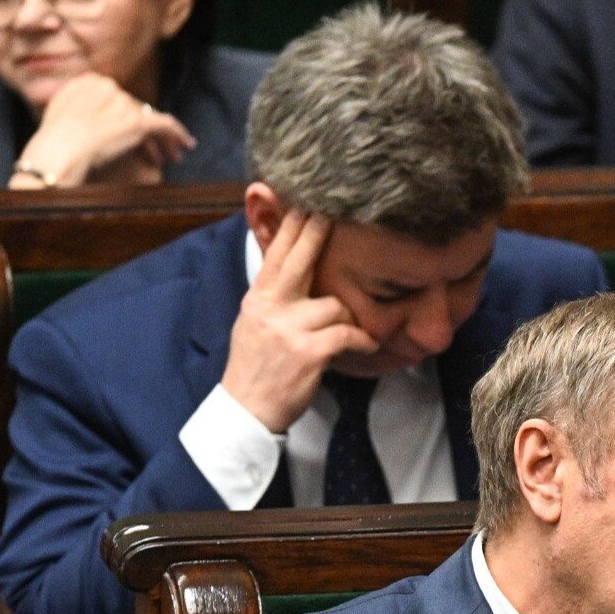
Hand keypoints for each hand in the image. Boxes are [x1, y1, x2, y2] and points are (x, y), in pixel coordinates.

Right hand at [10, 72, 195, 186]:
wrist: (58, 152)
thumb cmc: (54, 143)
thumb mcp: (61, 114)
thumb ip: (79, 107)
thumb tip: (94, 112)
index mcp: (88, 81)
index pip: (118, 99)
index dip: (129, 117)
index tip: (137, 134)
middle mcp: (108, 86)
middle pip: (136, 109)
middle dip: (148, 132)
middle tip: (160, 150)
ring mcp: (123, 103)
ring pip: (151, 119)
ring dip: (163, 139)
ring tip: (173, 155)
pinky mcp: (137, 120)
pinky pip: (165, 125)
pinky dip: (178, 134)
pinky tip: (186, 145)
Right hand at [219, 211, 376, 433]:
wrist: (248, 409)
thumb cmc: (257, 366)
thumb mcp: (256, 322)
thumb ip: (275, 295)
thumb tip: (291, 267)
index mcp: (258, 298)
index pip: (277, 253)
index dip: (295, 226)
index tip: (309, 203)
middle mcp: (270, 307)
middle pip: (300, 259)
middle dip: (318, 233)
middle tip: (336, 212)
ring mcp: (289, 329)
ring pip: (336, 305)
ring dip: (347, 320)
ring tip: (348, 335)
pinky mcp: (309, 351)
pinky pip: (348, 333)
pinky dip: (361, 340)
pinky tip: (366, 345)